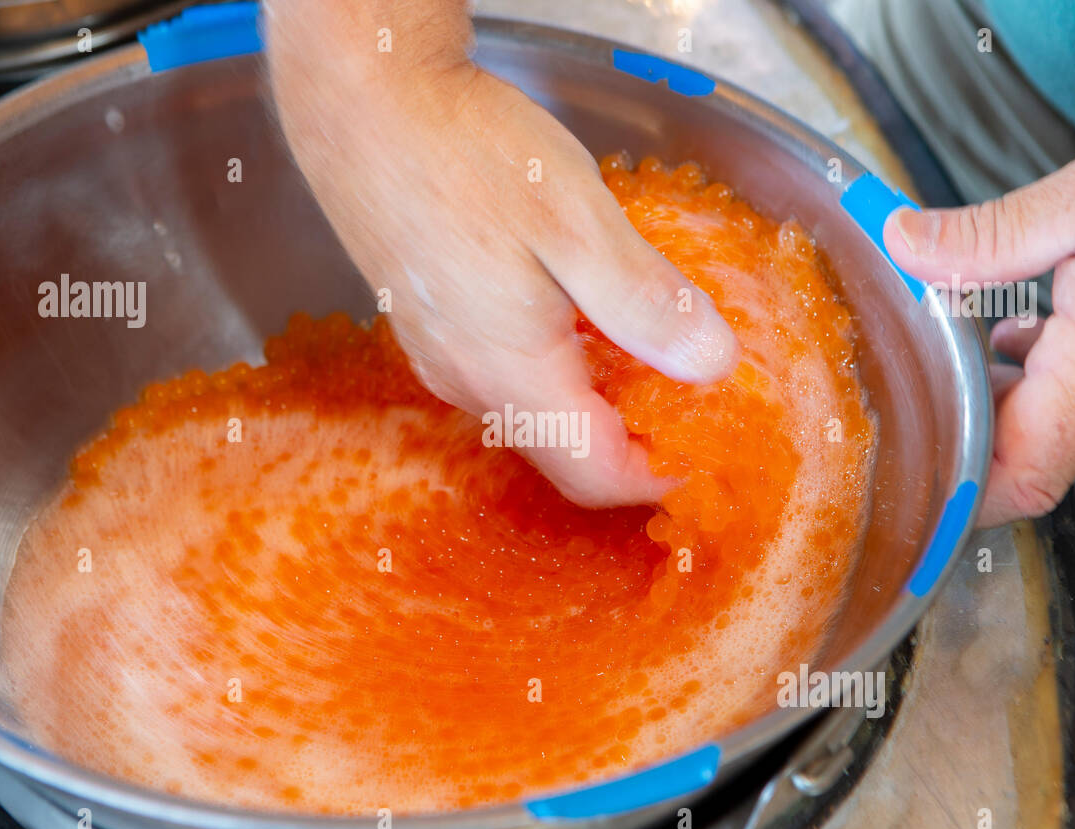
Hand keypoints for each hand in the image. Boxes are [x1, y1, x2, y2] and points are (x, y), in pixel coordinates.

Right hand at [265, 0, 737, 506]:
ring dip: (597, 408)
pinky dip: (558, 376)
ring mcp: (442, 360)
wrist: (362, 105)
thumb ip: (645, 301)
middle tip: (694, 403)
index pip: (597, 474)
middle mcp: (470, 384)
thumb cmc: (465, 153)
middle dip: (634, 446)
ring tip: (650, 356)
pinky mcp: (430, 330)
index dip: (661, 476)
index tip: (711, 448)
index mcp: (513, 373)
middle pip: (566, 456)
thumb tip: (713, 365)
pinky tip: (583, 321)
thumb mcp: (577, 219)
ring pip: (536, 421)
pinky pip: (506, 383)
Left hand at [883, 120, 1074, 526]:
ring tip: (994, 330)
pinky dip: (1066, 382)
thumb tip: (902, 245)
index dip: (962, 496)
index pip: (1021, 478)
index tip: (914, 479)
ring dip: (1020, 392)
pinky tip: (1050, 329)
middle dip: (976, 411)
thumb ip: (989, 237)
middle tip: (933, 358)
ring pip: (1066, 430)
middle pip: (1029, 451)